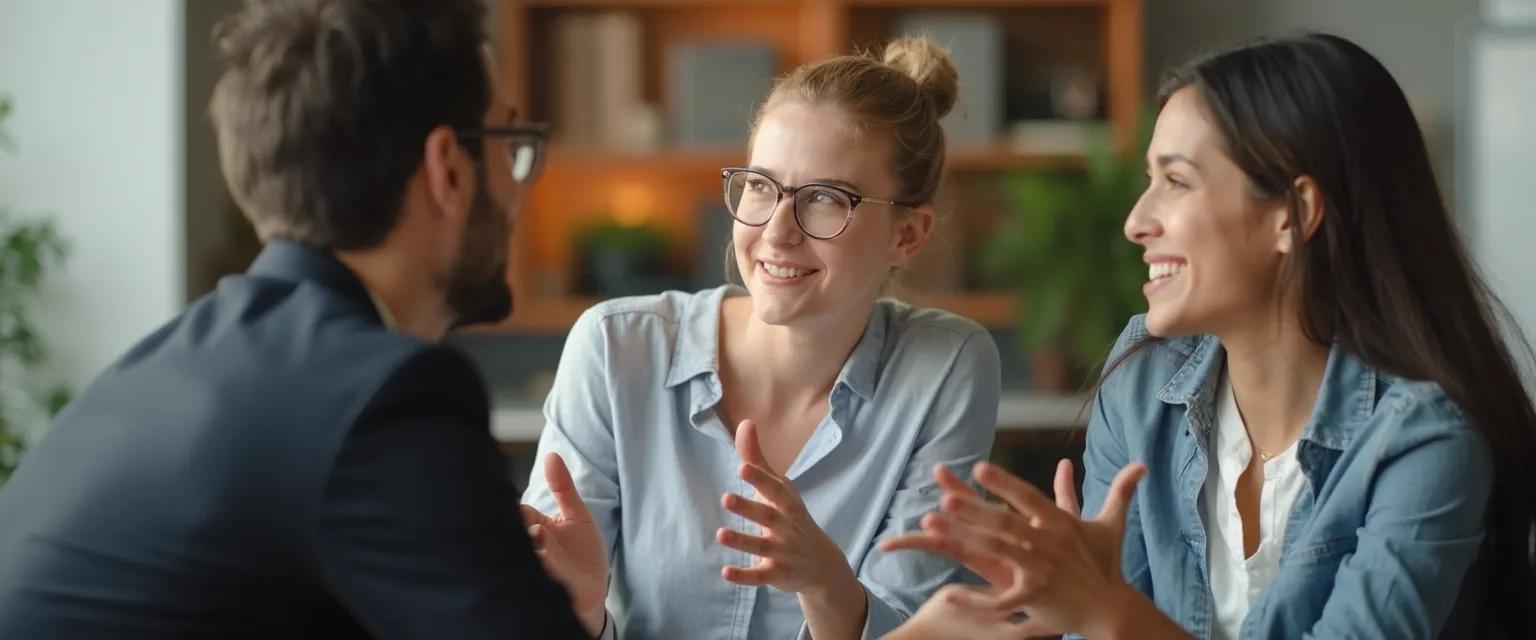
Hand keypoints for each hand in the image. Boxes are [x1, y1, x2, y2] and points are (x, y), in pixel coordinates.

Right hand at [521, 452, 609, 632]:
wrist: (594, 593)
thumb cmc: (582, 554)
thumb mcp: (577, 515)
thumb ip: (563, 488)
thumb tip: (551, 455)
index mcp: (534, 527)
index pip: (519, 512)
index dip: (520, 511)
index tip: (527, 511)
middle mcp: (529, 548)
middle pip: (514, 533)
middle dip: (521, 528)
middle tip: (534, 526)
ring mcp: (535, 569)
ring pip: (523, 555)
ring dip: (532, 547)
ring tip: (540, 537)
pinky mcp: (542, 589)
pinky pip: (535, 578)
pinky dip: (542, 568)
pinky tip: (545, 561)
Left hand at [716, 419, 853, 596]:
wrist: (820, 562)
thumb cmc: (791, 516)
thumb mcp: (779, 488)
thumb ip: (757, 459)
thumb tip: (745, 423)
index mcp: (788, 503)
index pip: (775, 489)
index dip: (760, 479)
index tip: (742, 466)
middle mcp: (788, 527)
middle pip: (768, 517)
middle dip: (749, 508)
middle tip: (726, 497)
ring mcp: (784, 552)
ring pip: (762, 547)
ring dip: (742, 542)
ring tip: (720, 534)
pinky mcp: (777, 575)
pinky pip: (760, 577)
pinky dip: (744, 576)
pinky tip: (725, 572)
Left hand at [880, 459, 1147, 637]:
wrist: (1112, 608)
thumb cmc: (1106, 564)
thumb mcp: (1111, 525)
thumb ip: (1120, 491)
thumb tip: (1140, 464)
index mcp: (1060, 524)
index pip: (1028, 497)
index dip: (1004, 483)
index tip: (979, 468)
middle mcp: (1049, 544)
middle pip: (1006, 522)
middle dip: (975, 509)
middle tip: (945, 496)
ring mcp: (1041, 571)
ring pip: (997, 552)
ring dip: (965, 538)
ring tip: (934, 526)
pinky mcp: (1036, 597)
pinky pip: (1000, 600)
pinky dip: (974, 599)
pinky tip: (948, 594)